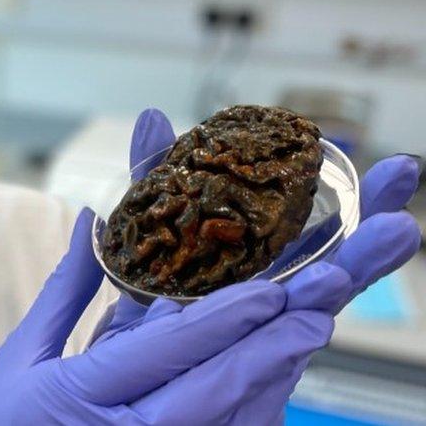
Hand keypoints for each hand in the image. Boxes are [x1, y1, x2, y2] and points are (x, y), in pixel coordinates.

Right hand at [0, 207, 328, 423]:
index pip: (164, 354)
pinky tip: (273, 378)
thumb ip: (66, 289)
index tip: (269, 292)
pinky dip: (250, 408)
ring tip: (308, 334)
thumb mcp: (22, 356)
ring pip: (225, 422)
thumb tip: (91, 220)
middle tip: (319, 308)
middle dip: (270, 348)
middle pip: (211, 390)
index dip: (221, 321)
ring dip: (271, 377)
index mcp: (81, 395)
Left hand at [96, 109, 422, 423]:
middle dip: (368, 231)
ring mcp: (263, 352)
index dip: (357, 205)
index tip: (400, 170)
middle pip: (330, 270)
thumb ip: (153, 188)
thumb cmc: (138, 328)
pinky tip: (314, 317)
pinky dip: (288, 339)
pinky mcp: (242, 390)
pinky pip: (265, 363)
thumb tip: (152, 117)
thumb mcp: (139, 247)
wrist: (117, 406)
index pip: (315, 236)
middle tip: (407, 183)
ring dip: (342, 278)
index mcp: (256, 278)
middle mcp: (271, 312)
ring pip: (309, 315)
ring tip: (380, 241)